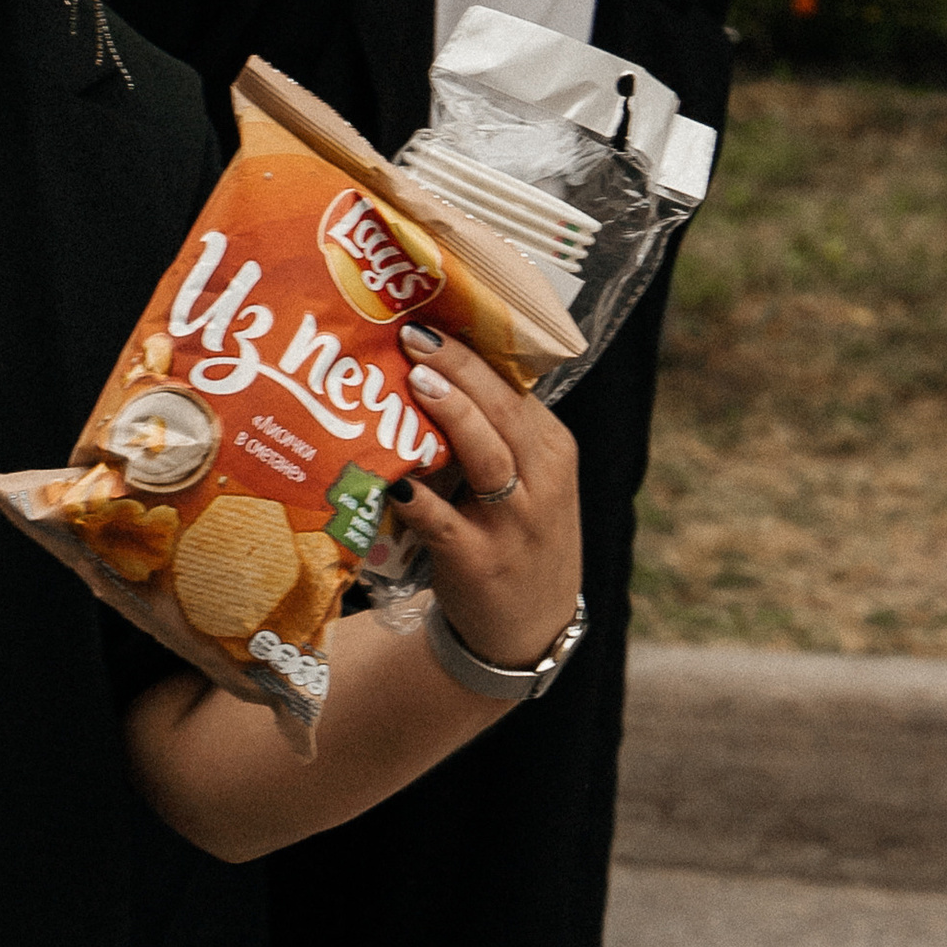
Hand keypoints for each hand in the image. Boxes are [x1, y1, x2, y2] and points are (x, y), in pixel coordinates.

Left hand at [383, 323, 582, 673]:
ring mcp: (513, 524)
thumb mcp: (527, 480)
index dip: (473, 351)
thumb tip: (426, 362)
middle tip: (415, 335)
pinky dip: (421, 499)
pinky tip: (394, 478)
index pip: (515, 389)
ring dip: (453, 416)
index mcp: (552, 450)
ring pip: (488, 457)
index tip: (431, 316)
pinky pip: (446, 523)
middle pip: (504, 412)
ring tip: (417, 381)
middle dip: (460, 369)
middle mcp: (541, 482)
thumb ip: (493, 431)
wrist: (525, 630)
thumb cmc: (514, 536)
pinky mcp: (479, 562)